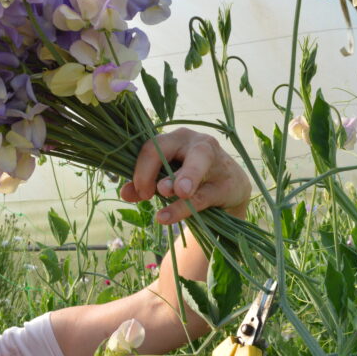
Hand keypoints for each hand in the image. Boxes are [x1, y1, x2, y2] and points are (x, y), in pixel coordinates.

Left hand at [120, 129, 251, 223]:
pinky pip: (201, 195)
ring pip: (195, 165)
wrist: (231, 188)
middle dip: (152, 167)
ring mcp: (214, 160)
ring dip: (180, 180)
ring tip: (170, 194)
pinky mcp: (226, 183)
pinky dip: (183, 207)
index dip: (140, 170)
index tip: (139, 193)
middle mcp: (195, 142)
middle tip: (147, 191)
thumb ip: (146, 185)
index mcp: (176, 139)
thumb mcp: (169, 180)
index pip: (152, 146)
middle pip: (167, 148)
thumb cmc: (194, 179)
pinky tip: (168, 216)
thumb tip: (125, 193)